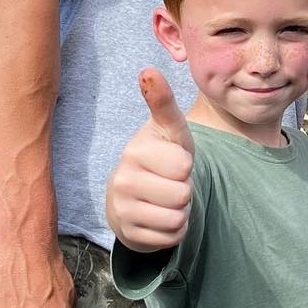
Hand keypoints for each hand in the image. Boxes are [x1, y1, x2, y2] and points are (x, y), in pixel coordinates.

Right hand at [106, 69, 196, 250]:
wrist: (136, 196)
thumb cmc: (161, 157)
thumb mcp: (169, 129)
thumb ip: (162, 102)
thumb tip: (148, 70)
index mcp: (135, 150)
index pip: (183, 166)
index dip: (186, 166)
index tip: (171, 159)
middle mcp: (122, 178)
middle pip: (182, 194)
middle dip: (184, 191)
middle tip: (169, 183)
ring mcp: (121, 208)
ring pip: (177, 218)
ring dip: (180, 212)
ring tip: (165, 200)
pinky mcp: (127, 235)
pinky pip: (170, 238)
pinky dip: (173, 231)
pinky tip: (158, 218)